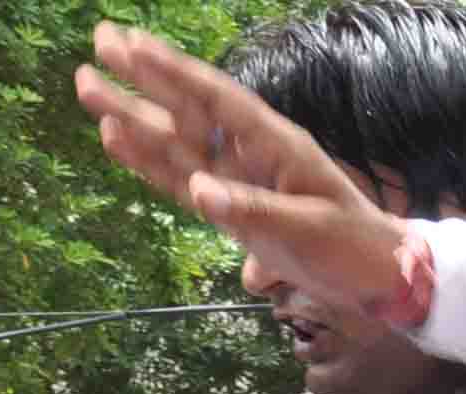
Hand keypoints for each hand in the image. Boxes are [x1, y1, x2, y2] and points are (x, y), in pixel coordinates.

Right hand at [75, 22, 415, 317]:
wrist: (376, 279)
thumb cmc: (352, 247)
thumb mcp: (309, 229)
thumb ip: (253, 211)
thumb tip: (198, 192)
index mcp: (277, 146)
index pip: (218, 100)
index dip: (175, 72)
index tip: (133, 43)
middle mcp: (251, 154)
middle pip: (188, 111)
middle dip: (144, 80)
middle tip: (98, 42)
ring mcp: (237, 180)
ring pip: (176, 143)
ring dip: (134, 117)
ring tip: (89, 87)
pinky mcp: (231, 209)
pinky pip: (182, 181)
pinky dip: (150, 164)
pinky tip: (116, 141)